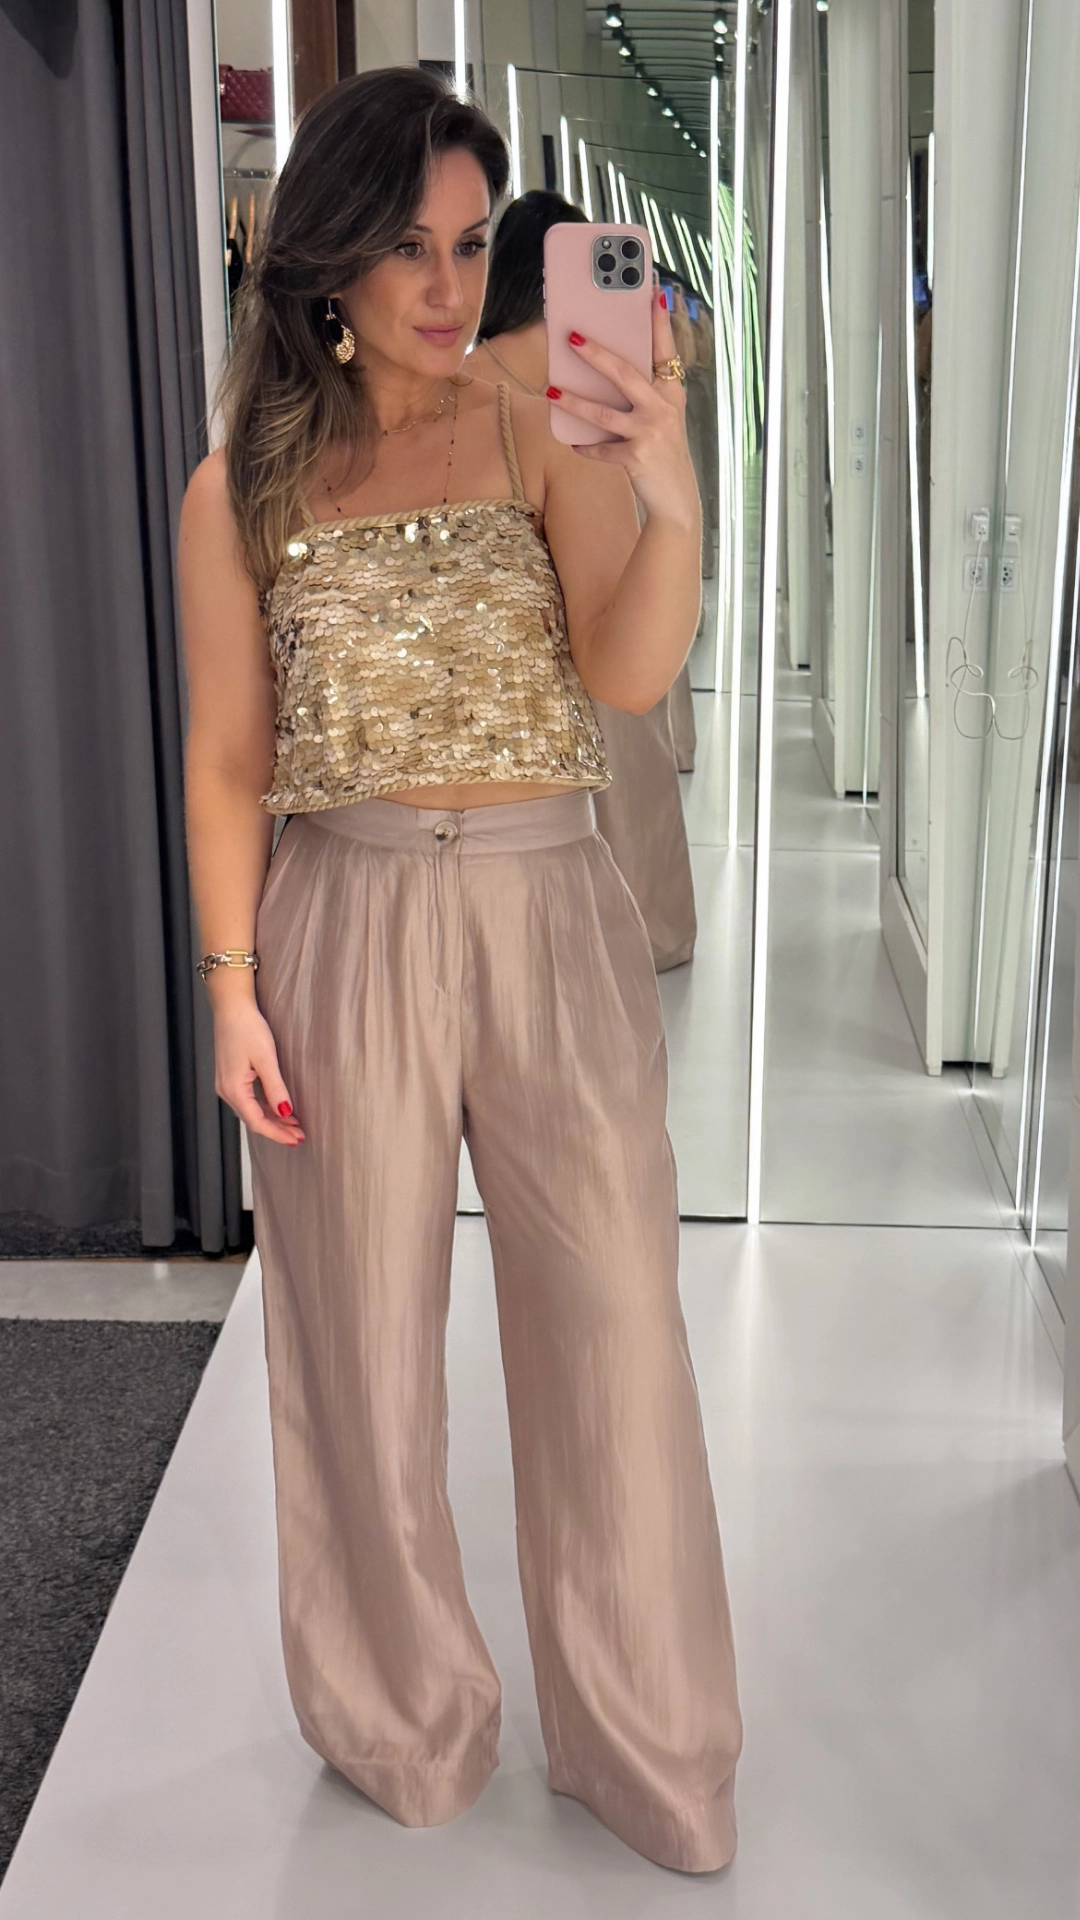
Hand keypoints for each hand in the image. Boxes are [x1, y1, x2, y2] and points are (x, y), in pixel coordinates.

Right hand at [214, 998, 305, 1145]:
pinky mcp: (230, 1076)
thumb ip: (276, 1088)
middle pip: (253, 1119)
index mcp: (233, 1089)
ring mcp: (226, 1084)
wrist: (231, 1006)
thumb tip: (286, 1113)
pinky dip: (264, 1107)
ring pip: (250, 1110)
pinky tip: (278, 1108)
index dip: (277, 1133)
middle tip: (299, 1136)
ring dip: (272, 1119)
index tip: (296, 1139)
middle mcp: (226, 1090)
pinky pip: (248, 1100)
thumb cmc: (247, 1027)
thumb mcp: (266, 1058)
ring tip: (294, 1125)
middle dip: (277, 1129)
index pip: (257, 1122)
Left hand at [547, 286, 700, 528]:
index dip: (659, 320)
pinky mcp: (636, 458)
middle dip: (597, 354)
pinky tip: (572, 441)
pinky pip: (601, 449)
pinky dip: (585, 446)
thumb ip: (641, 392)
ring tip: (552, 391)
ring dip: (574, 402)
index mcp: (671, 391)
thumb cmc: (663, 448)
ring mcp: (650, 433)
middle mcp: (663, 408)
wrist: (676, 496)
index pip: (665, 349)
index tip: (652, 290)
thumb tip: (603, 367)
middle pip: (625, 374)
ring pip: (604, 413)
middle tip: (572, 338)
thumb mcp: (661, 415)